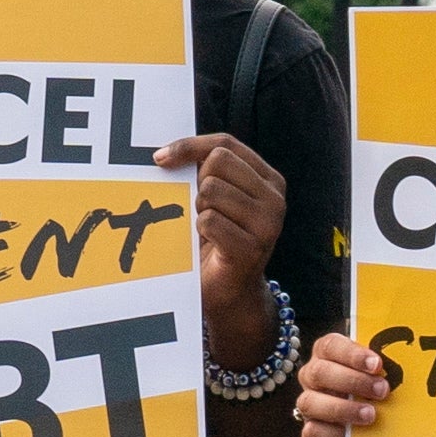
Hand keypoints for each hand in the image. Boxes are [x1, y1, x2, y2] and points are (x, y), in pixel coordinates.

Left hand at [162, 132, 282, 343]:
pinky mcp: (252, 249)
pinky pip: (208, 220)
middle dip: (198, 183)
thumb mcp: (217, 197)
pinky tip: (207, 244)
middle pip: (218, 162)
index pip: (226, 144)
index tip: (160, 158)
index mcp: (269, 179)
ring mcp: (268, 225)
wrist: (230, 292)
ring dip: (198, 209)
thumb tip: (164, 154)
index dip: (190, 146)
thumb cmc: (219, 238)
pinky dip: (198, 231)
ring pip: (211, 190)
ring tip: (207, 228)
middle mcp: (275, 199)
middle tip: (199, 209)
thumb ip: (205, 170)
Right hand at [291, 330, 395, 436]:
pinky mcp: (312, 431)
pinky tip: (353, 435)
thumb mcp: (380, 376)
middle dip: (352, 381)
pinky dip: (334, 434)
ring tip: (370, 414)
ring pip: (310, 402)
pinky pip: (313, 431)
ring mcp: (309, 403)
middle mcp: (313, 376)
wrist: (369, 432)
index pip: (331, 345)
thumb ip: (384, 368)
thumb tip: (409, 362)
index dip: (352, 354)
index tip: (377, 364)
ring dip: (343, 408)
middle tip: (381, 390)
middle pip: (320, 372)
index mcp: (328, 354)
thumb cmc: (375, 392)